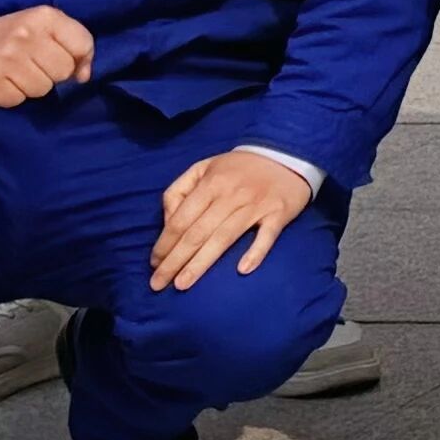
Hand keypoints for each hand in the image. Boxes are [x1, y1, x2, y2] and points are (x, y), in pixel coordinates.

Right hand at [0, 5, 93, 110]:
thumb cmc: (9, 34)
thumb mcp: (42, 26)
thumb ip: (72, 44)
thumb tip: (85, 76)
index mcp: (43, 16)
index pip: (82, 44)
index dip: (80, 58)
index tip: (66, 58)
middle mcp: (24, 36)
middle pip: (63, 71)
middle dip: (53, 72)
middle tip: (34, 64)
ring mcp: (4, 61)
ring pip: (42, 89)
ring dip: (33, 85)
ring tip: (16, 72)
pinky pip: (18, 101)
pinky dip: (13, 95)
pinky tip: (2, 81)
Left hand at [150, 146, 312, 292]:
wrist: (286, 155)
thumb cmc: (238, 168)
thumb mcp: (204, 168)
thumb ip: (179, 191)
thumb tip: (167, 222)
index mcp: (211, 183)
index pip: (181, 218)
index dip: (164, 243)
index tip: (154, 264)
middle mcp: (231, 194)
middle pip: (198, 233)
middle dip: (175, 261)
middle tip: (158, 284)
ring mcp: (256, 205)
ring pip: (224, 237)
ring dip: (201, 263)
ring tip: (182, 284)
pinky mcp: (279, 213)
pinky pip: (267, 235)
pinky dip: (256, 252)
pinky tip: (242, 269)